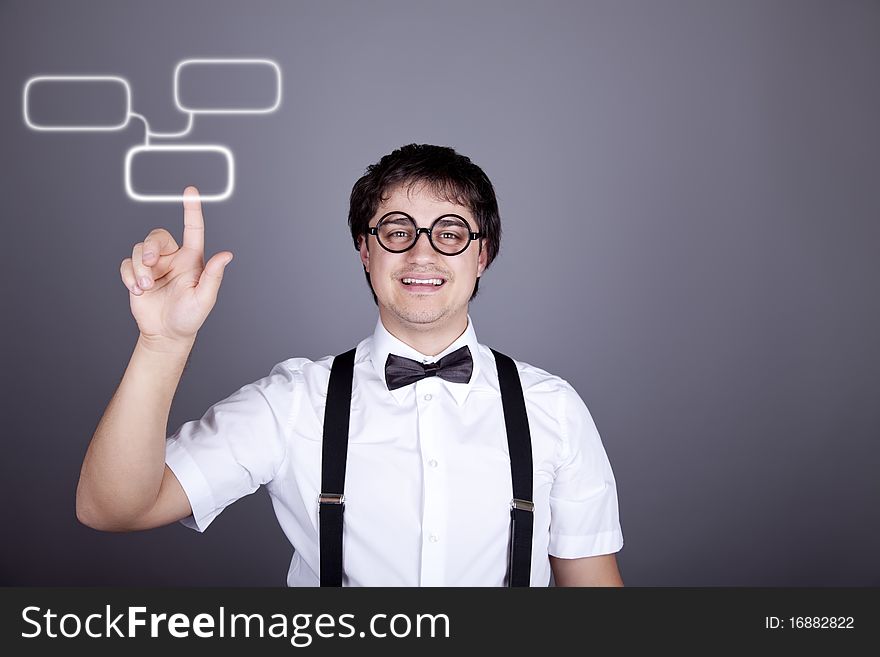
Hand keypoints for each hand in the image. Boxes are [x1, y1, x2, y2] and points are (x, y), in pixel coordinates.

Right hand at [119, 186, 233, 345]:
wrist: (166, 334)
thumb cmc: (189, 317)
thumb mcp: (204, 298)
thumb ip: (213, 276)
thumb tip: (226, 255)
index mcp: (191, 260)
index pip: (193, 229)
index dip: (192, 210)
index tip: (191, 191)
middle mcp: (172, 259)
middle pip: (157, 236)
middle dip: (150, 247)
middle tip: (150, 263)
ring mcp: (154, 266)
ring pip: (139, 249)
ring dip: (139, 268)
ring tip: (146, 287)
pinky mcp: (137, 274)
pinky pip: (127, 264)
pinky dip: (129, 276)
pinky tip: (138, 290)